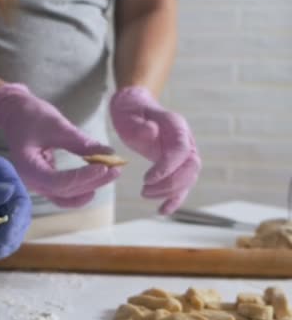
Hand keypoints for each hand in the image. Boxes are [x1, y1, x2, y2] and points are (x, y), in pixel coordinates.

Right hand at [0, 83, 120, 207]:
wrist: (15, 114)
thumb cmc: (31, 116)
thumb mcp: (56, 124)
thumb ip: (80, 142)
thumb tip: (108, 153)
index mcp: (28, 168)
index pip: (58, 182)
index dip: (83, 178)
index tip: (104, 167)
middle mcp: (32, 181)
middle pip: (65, 192)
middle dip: (92, 182)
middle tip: (116, 168)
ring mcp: (38, 183)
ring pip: (67, 195)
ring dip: (90, 187)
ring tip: (112, 173)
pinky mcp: (46, 180)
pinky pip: (65, 192)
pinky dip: (82, 187)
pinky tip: (97, 178)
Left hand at [110, 86, 200, 213]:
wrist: (135, 108)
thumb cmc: (131, 112)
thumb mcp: (129, 114)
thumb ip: (139, 125)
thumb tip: (150, 132)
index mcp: (176, 126)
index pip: (181, 149)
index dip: (168, 166)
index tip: (147, 179)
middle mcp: (186, 140)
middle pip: (190, 167)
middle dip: (170, 183)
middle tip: (144, 190)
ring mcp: (184, 154)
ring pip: (188, 178)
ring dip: (170, 191)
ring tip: (145, 194)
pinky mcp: (177, 166)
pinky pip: (182, 185)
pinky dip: (175, 199)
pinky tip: (162, 211)